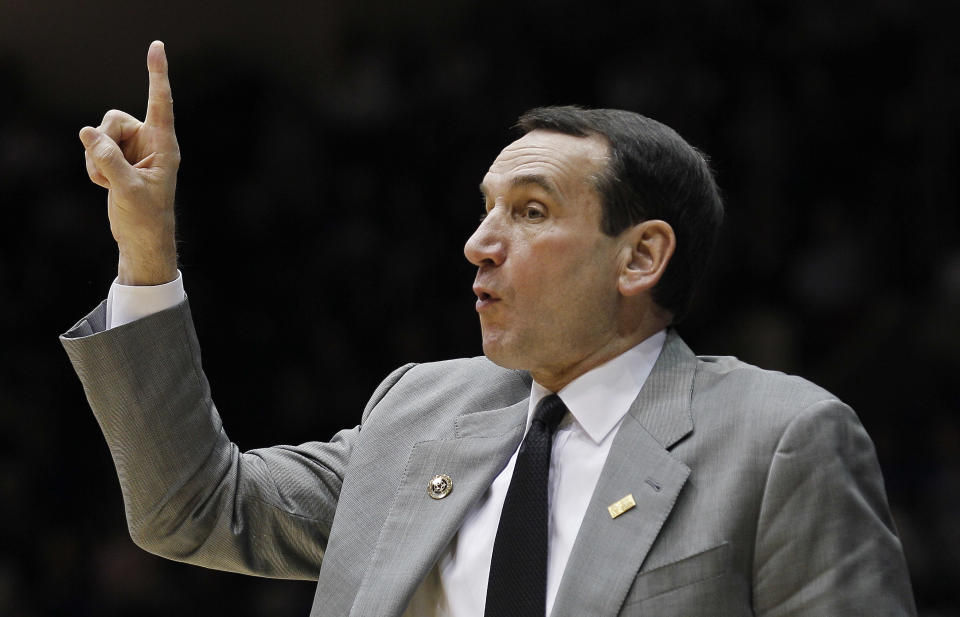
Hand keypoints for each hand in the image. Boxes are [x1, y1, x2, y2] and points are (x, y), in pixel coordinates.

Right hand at [79, 40, 179, 285]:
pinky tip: (105, 185)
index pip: (160, 103)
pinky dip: (92, 168)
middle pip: (114, 120)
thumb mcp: (128, 189)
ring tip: (108, 182)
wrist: (142, 240)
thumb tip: (87, 133)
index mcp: (164, 146)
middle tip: (107, 169)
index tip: (157, 46)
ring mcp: (133, 151)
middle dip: (102, 141)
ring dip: (95, 158)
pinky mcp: (119, 160)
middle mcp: (150, 143)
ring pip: (100, 134)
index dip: (157, 74)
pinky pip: (94, 150)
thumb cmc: (146, 218)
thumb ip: (109, 160)